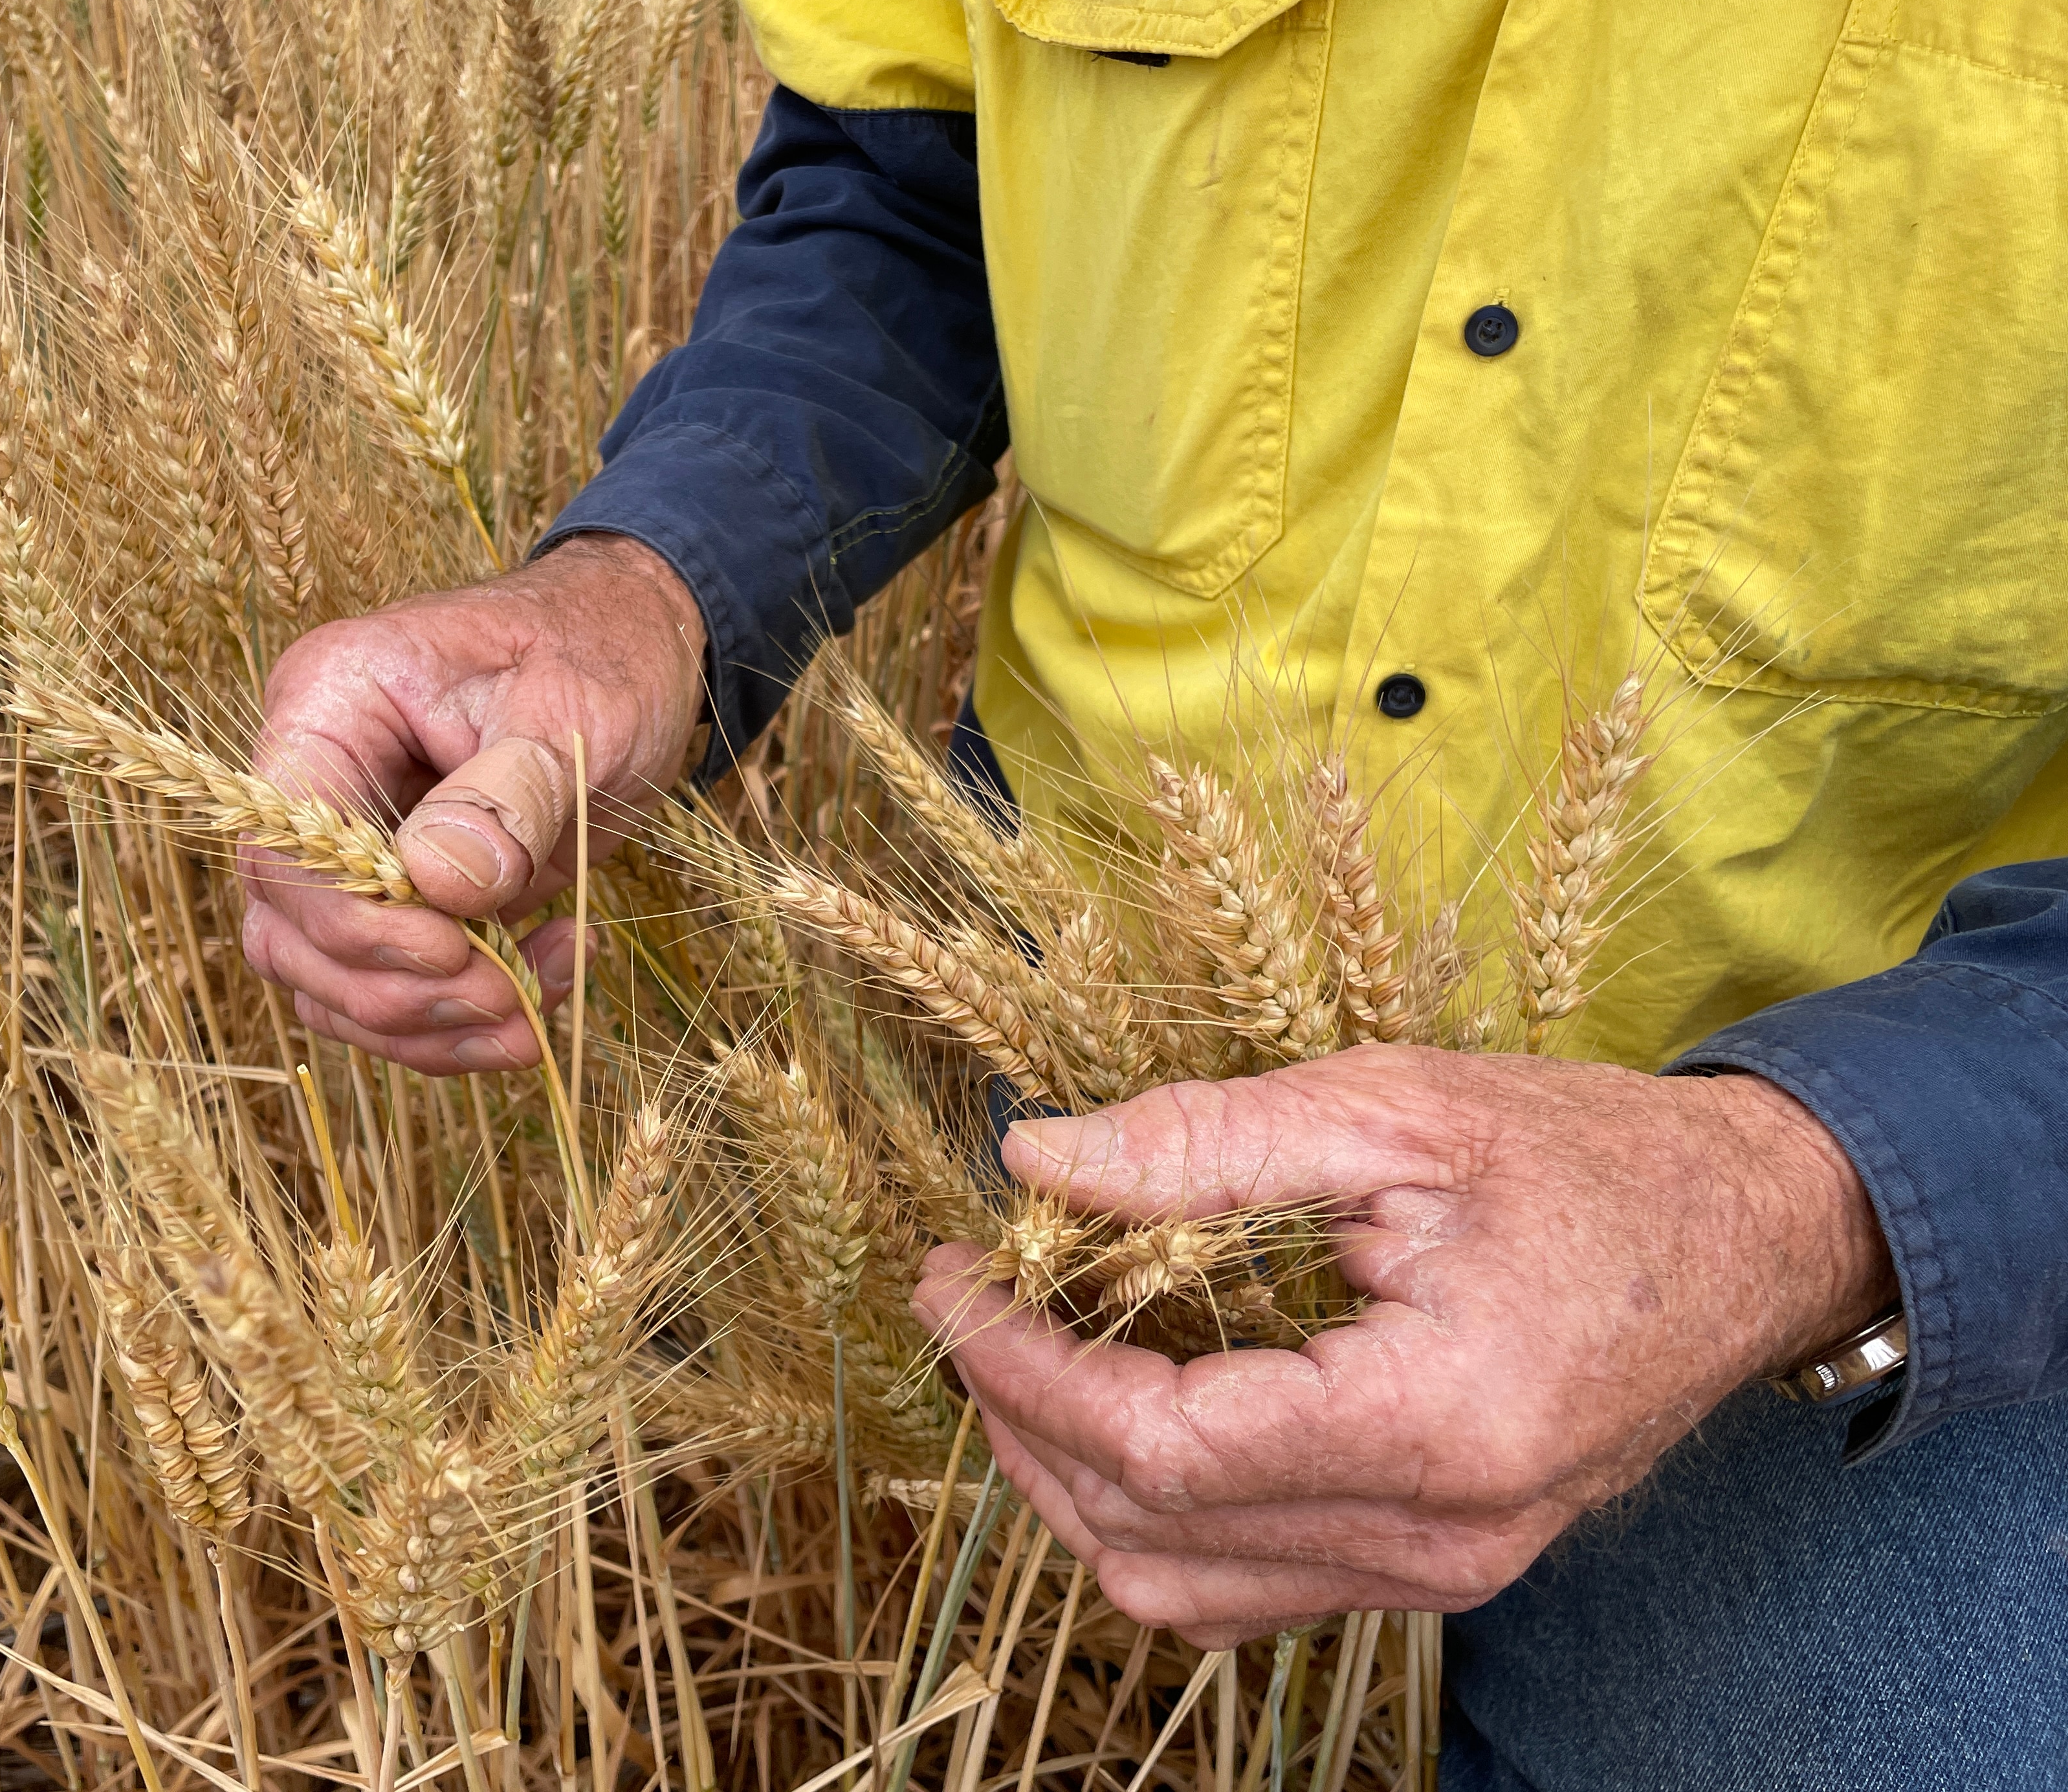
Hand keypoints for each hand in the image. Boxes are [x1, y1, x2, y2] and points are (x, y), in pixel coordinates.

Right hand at [238, 535, 705, 1073]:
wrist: (638, 645)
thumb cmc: (602, 651)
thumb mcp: (572, 710)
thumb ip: (507, 796)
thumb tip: (439, 887)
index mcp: (331, 701)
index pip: (283, 845)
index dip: (353, 923)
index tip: (454, 953)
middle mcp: (320, 775)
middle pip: (290, 929)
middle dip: (395, 990)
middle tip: (507, 1001)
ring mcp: (352, 843)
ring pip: (332, 980)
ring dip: (428, 1023)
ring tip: (534, 1009)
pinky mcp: (400, 897)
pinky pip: (390, 987)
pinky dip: (456, 1019)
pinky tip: (541, 987)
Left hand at [913, 1043, 1894, 1646]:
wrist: (1748, 1237)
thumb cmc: (1583, 1157)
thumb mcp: (1392, 1109)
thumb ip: (1204, 1141)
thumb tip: (1034, 1156)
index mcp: (1434, 1425)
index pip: (1157, 1445)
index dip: (1021, 1365)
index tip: (950, 1274)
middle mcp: (1437, 1540)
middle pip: (1146, 1534)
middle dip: (1019, 1415)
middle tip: (966, 1296)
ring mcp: (1439, 1577)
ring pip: (1178, 1588)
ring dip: (1068, 1480)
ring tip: (1017, 1353)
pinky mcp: (1432, 1571)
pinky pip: (1243, 1586)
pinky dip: (1148, 1514)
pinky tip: (1114, 1409)